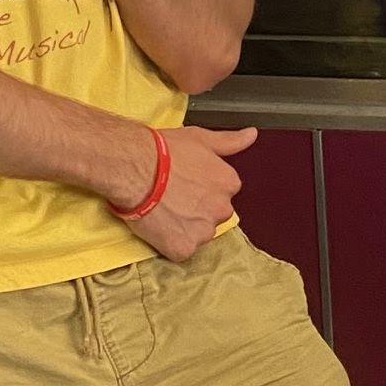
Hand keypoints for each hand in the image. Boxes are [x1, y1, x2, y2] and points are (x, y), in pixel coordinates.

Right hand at [118, 125, 256, 261]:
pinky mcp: (183, 248)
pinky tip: (158, 226)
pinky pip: (180, 250)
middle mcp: (222, 209)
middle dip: (196, 210)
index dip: (201, 189)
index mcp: (228, 183)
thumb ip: (230, 141)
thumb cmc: (163, 151)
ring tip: (163, 211)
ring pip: (198, 234)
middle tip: (172, 198)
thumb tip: (251, 135)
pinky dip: (169, 242)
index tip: (185, 184)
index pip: (222, 192)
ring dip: (184, 227)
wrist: (134, 169)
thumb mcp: (201, 139)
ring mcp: (203, 231)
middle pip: (213, 214)